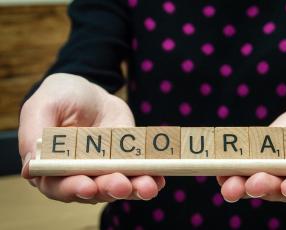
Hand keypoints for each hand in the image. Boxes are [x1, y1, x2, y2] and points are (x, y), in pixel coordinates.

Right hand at [19, 73, 164, 202]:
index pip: (58, 186)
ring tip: (147, 186)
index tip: (87, 185)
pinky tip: (158, 179)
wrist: (91, 92)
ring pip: (117, 186)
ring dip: (133, 188)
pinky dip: (149, 178)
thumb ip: (34, 132)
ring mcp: (104, 171)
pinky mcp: (125, 163)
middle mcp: (78, 174)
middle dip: (108, 189)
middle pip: (92, 190)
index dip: (72, 189)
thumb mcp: (44, 105)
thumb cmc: (62, 97)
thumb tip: (30, 167)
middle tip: (121, 184)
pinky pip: (137, 175)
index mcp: (52, 167)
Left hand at [217, 95, 285, 202]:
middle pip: (285, 189)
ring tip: (229, 185)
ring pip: (262, 182)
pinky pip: (248, 168)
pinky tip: (220, 171)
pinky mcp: (266, 160)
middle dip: (268, 187)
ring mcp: (282, 171)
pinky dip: (233, 170)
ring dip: (244, 184)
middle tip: (253, 184)